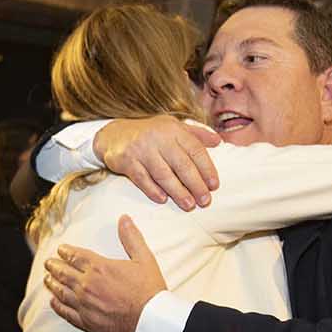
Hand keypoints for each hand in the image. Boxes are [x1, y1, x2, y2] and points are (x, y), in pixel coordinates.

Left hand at [44, 215, 165, 331]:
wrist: (151, 322)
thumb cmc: (149, 291)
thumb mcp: (144, 259)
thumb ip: (132, 238)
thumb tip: (124, 219)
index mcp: (100, 268)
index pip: (76, 256)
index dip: (66, 252)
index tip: (60, 249)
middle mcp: (87, 285)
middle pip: (64, 272)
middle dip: (54, 266)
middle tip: (48, 263)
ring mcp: (84, 304)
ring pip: (61, 291)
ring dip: (52, 283)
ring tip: (46, 279)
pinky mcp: (86, 321)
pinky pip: (66, 312)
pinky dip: (57, 306)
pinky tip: (53, 302)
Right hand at [94, 116, 219, 210]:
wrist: (113, 134)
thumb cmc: (149, 133)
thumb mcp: (172, 126)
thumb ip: (195, 133)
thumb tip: (219, 141)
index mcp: (173, 129)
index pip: (195, 149)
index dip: (207, 168)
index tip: (214, 185)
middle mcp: (158, 137)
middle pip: (181, 164)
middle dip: (195, 184)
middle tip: (205, 201)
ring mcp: (141, 149)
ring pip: (163, 174)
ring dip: (178, 192)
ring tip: (188, 205)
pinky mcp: (126, 160)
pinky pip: (142, 178)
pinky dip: (153, 190)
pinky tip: (163, 199)